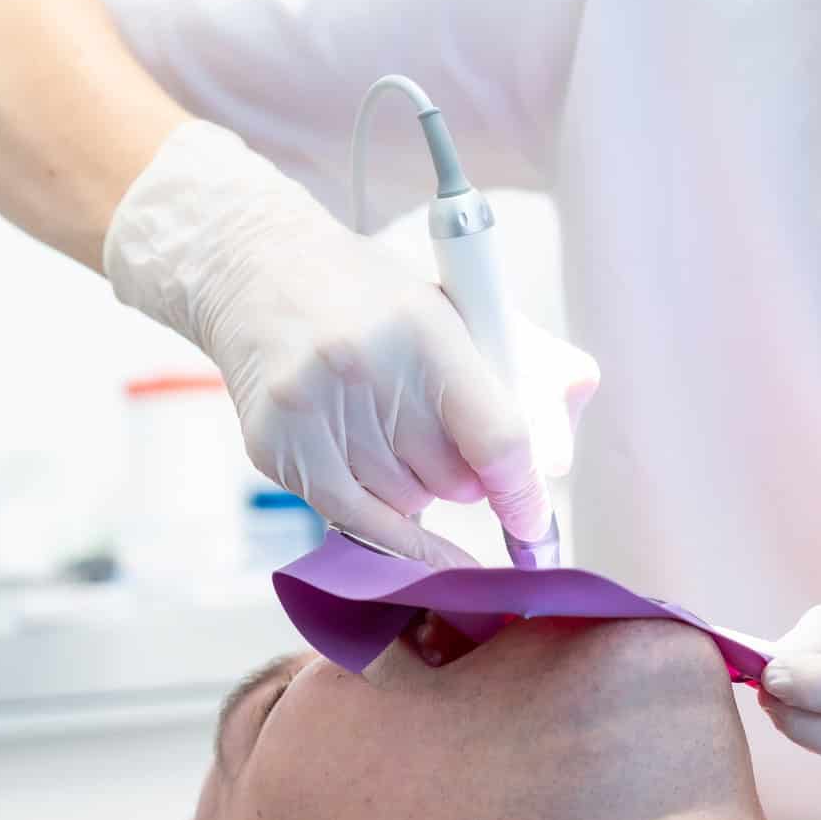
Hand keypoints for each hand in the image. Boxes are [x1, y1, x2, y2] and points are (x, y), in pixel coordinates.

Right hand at [105, 121, 598, 564]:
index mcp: (425, 329)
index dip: (523, 494)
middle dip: (468, 479)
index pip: (496, 437)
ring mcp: (312, 412)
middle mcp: (365, 370)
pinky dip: (395, 538)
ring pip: (406, 504)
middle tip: (452, 446)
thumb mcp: (453, 306)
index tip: (537, 524)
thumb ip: (523, 362)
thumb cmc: (372, 298)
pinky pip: (355, 522)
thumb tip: (563, 436)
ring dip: (420, 492)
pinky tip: (421, 549)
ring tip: (398, 440)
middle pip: (452, 480)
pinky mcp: (275, 446)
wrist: (257, 270)